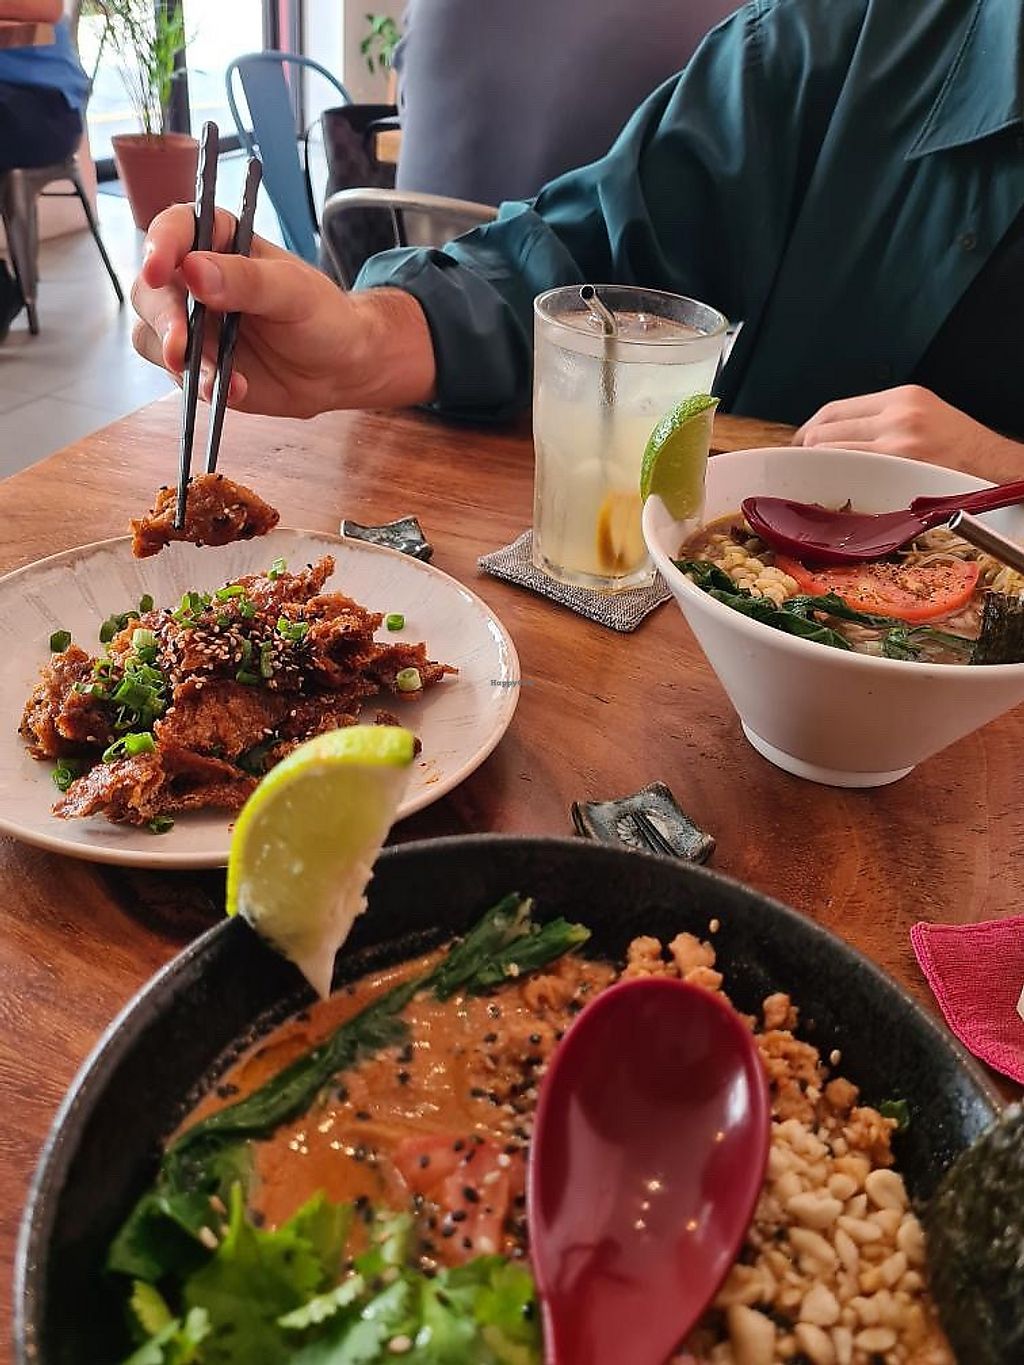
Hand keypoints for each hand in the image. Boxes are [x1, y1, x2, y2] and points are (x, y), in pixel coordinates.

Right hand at [131, 205, 435, 418]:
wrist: (337, 369)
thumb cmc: (321, 316)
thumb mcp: (293, 292)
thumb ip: (246, 279)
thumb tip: (193, 269)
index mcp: (218, 241)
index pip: (175, 230)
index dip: (159, 245)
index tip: (158, 269)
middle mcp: (194, 280)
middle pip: (150, 289)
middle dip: (163, 319)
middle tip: (182, 346)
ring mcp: (191, 324)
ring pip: (153, 336)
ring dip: (179, 359)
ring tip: (217, 379)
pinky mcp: (196, 364)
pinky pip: (181, 375)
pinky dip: (202, 385)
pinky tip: (236, 389)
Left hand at [793, 385, 1022, 482]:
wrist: (999, 471)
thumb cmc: (960, 452)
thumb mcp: (923, 418)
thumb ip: (881, 422)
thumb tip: (833, 439)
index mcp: (902, 397)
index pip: (833, 410)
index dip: (808, 431)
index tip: (801, 447)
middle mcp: (899, 415)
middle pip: (824, 431)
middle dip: (805, 453)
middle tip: (800, 471)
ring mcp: (899, 442)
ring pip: (830, 453)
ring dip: (815, 470)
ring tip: (814, 483)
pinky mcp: (902, 468)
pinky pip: (850, 474)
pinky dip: (833, 483)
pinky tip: (832, 492)